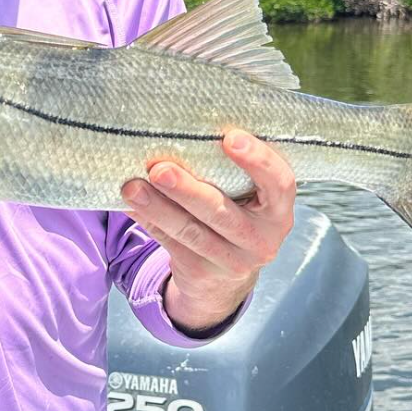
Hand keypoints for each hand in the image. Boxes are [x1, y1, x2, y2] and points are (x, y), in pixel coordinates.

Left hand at [121, 128, 295, 333]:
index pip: (280, 183)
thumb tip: (183, 132)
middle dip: (187, 190)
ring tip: (132, 187)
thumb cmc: (236, 216)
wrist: (226, 278)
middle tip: (160, 169)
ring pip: (190, 231)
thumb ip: (232, 173)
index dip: (258, 160)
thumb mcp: (249, 199)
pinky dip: (149, 222)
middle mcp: (261, 239)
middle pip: (221, 211)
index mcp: (279, 211)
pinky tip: (131, 206)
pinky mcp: (202, 273)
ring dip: (158, 208)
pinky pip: (171, 244)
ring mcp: (232, 261)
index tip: (230, 137)